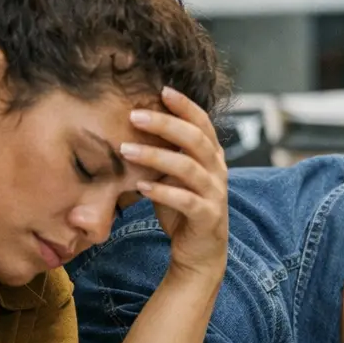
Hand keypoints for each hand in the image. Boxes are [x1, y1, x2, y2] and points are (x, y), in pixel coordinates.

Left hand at [125, 86, 228, 283]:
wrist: (200, 252)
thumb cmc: (183, 209)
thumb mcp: (173, 176)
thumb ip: (163, 154)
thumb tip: (131, 126)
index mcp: (211, 157)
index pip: (203, 123)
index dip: (185, 106)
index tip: (162, 90)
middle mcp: (218, 171)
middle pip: (196, 139)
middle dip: (165, 124)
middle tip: (135, 114)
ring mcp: (215, 194)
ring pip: (188, 168)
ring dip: (156, 156)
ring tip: (126, 149)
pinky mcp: (207, 217)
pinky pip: (186, 200)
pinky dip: (163, 191)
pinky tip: (141, 187)